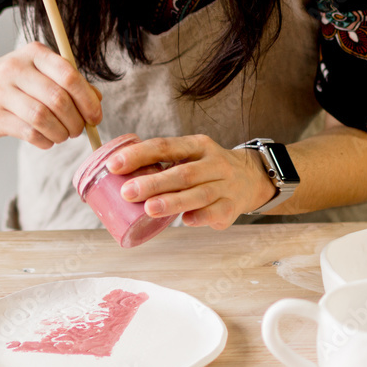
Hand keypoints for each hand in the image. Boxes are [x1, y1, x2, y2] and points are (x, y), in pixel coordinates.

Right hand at [0, 42, 101, 148]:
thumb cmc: (14, 83)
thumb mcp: (40, 73)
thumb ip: (69, 83)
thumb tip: (96, 100)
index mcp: (34, 53)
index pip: (68, 75)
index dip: (87, 100)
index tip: (95, 117)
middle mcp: (16, 68)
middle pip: (58, 99)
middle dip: (75, 121)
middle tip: (78, 130)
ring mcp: (2, 92)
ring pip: (43, 118)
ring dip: (61, 133)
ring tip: (63, 135)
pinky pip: (29, 133)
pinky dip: (45, 141)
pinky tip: (47, 139)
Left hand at [106, 135, 275, 229]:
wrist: (251, 178)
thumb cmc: (207, 169)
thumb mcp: (190, 156)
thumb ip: (162, 163)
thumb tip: (116, 176)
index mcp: (197, 145)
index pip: (165, 147)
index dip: (139, 155)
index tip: (114, 165)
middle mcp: (214, 163)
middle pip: (182, 173)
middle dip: (153, 182)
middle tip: (127, 192)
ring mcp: (226, 186)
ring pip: (199, 194)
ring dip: (173, 202)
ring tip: (149, 209)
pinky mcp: (232, 207)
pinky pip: (215, 213)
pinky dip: (200, 217)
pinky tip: (185, 221)